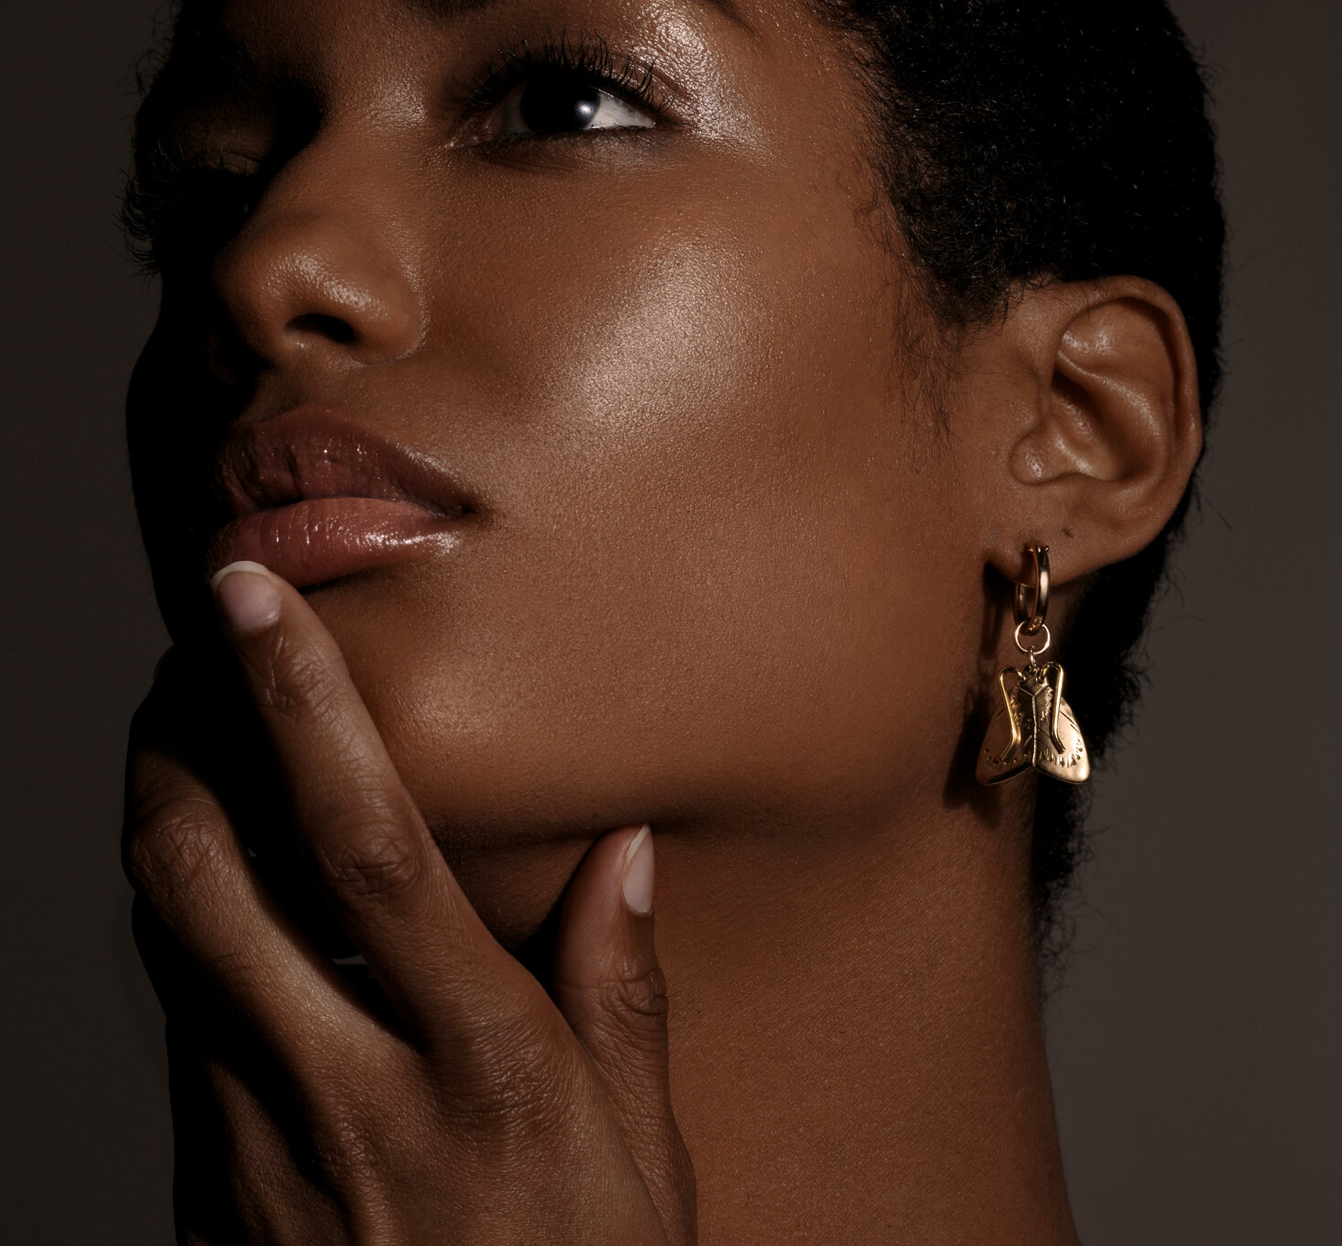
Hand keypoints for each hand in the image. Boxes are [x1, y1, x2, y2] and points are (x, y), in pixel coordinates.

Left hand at [123, 562, 695, 1244]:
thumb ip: (623, 986)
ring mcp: (263, 1146)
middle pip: (208, 879)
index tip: (253, 602)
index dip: (304, 706)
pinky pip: (179, 1042)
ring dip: (161, 836)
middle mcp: (351, 1086)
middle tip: (174, 672)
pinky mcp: (218, 1194)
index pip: (368, 841)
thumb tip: (624, 852)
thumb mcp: (639, 1147)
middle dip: (169, 749)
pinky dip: (183, 952)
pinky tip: (215, 919)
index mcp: (479, 1053)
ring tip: (175, 759)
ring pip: (170, 952)